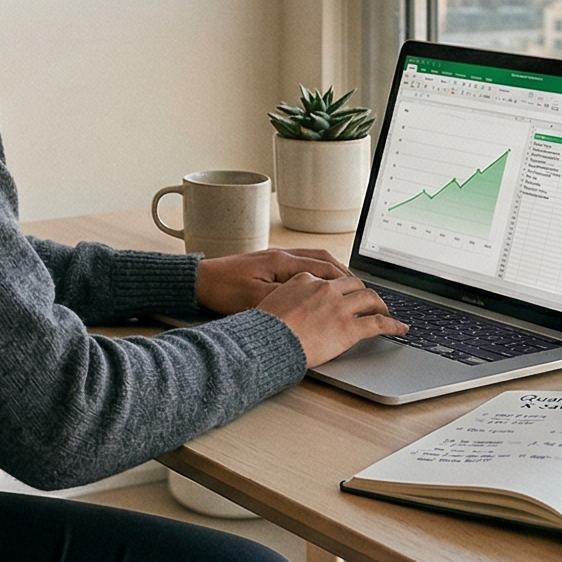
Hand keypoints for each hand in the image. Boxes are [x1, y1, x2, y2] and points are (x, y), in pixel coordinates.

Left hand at [194, 247, 352, 314]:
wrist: (199, 280)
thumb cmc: (223, 290)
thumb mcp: (255, 300)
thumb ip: (285, 301)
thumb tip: (310, 307)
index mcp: (281, 262)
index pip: (323, 269)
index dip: (345, 281)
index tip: (361, 292)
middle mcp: (281, 254)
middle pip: (324, 259)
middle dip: (346, 274)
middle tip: (362, 289)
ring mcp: (275, 257)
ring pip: (314, 258)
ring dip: (333, 270)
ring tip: (347, 285)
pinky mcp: (268, 262)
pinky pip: (302, 262)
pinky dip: (317, 270)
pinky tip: (319, 282)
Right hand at [255, 271, 406, 368]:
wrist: (267, 341)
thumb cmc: (264, 327)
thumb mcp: (270, 301)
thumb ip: (287, 298)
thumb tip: (291, 307)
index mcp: (305, 280)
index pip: (330, 280)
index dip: (340, 288)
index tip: (344, 294)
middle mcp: (326, 289)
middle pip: (354, 284)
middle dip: (364, 291)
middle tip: (369, 300)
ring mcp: (339, 307)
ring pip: (370, 298)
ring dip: (381, 304)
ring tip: (386, 311)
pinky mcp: (349, 328)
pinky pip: (379, 323)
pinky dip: (394, 325)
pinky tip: (401, 329)